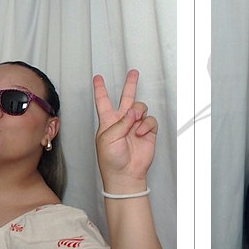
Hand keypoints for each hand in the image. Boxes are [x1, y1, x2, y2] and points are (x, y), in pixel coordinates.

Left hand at [94, 69, 157, 193]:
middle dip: (130, 84)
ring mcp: (135, 126)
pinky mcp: (147, 132)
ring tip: (134, 121)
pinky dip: (146, 124)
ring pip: (140, 107)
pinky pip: (150, 120)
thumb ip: (120, 122)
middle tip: (133, 73)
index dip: (100, 89)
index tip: (98, 78)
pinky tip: (140, 132)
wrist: (125, 175)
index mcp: (108, 121)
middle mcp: (122, 121)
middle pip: (126, 98)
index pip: (103, 101)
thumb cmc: (111, 159)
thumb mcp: (108, 138)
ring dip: (138, 112)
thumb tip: (133, 112)